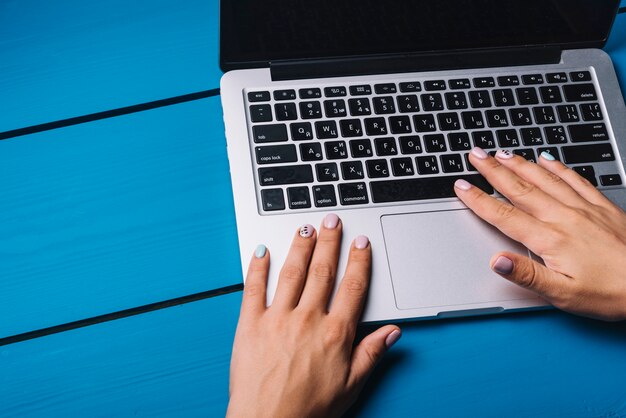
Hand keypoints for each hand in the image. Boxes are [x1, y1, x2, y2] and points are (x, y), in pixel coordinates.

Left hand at [227, 214, 400, 417]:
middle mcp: (308, 319)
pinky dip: (257, 267)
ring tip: (305, 227)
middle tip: (332, 221)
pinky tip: (262, 250)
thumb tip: (392, 332)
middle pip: (322, 271)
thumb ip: (372, 354)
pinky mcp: (250, 323)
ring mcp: (277, 318)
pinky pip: (253, 288)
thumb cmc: (309, 408)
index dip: (358, 261)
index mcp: (335, 333)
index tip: (361, 244)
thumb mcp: (351, 385)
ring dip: (300, 246)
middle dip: (329, 242)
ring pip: (292, 272)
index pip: (351, 287)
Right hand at [456, 148, 625, 320]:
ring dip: (520, 164)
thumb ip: (527, 275)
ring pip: (544, 179)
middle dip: (494, 170)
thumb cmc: (611, 293)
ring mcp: (583, 208)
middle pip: (520, 189)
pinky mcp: (601, 207)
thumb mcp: (563, 295)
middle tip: (475, 155)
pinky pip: (574, 179)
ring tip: (502, 152)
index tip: (462, 186)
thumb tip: (496, 261)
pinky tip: (547, 159)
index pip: (504, 215)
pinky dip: (557, 167)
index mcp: (550, 239)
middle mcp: (564, 217)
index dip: (479, 200)